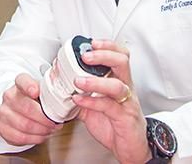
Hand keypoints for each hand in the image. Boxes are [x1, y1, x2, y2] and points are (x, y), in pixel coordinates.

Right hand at [0, 73, 61, 146]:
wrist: (20, 111)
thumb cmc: (35, 102)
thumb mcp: (43, 92)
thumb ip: (52, 93)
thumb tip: (71, 98)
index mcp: (20, 84)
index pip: (22, 81)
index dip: (29, 86)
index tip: (36, 92)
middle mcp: (9, 96)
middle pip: (27, 108)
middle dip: (44, 119)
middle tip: (54, 123)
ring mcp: (4, 112)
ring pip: (24, 124)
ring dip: (41, 130)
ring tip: (49, 130)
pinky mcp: (2, 127)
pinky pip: (19, 136)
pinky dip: (33, 139)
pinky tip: (40, 136)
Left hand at [72, 40, 150, 163]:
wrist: (130, 148)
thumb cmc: (115, 124)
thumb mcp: (94, 104)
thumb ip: (81, 92)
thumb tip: (61, 84)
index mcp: (119, 81)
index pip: (120, 55)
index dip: (107, 46)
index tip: (91, 43)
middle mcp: (126, 88)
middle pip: (122, 62)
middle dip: (103, 55)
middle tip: (86, 56)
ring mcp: (127, 103)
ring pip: (117, 85)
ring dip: (95, 81)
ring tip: (78, 81)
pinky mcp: (124, 118)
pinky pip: (109, 107)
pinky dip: (92, 102)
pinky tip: (79, 99)